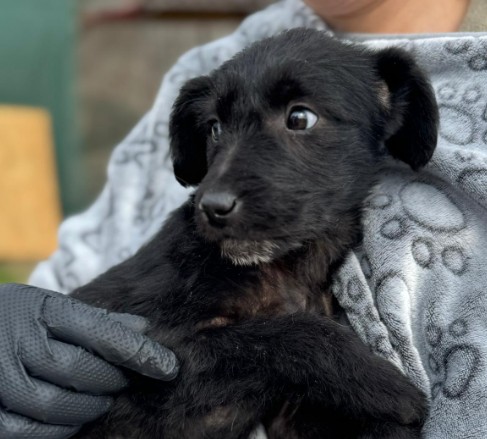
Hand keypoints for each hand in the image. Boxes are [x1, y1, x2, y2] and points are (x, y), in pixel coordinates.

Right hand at [0, 283, 178, 437]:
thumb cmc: (25, 318)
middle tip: (126, 382)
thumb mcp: (56, 306)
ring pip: (55, 405)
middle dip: (113, 381)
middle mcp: (19, 341)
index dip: (139, 352)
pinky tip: (72, 419)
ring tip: (103, 400)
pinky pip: (27, 431)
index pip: (103, 333)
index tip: (169, 367)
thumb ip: (99, 320)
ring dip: (89, 407)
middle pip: (81, 371)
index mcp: (44, 310)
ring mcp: (0, 376)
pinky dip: (57, 429)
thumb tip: (145, 328)